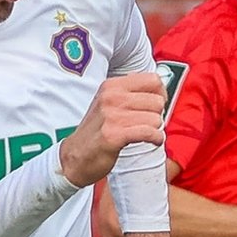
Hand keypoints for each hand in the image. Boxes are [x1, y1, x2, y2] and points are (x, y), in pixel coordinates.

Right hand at [57, 72, 166, 186]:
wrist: (75, 156)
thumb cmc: (96, 131)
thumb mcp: (108, 103)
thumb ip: (131, 94)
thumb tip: (160, 90)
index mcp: (112, 86)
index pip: (153, 80)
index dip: (161, 94)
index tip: (156, 106)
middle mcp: (111, 97)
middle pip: (157, 100)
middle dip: (157, 114)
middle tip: (148, 123)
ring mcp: (112, 116)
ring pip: (156, 118)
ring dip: (156, 129)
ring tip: (146, 133)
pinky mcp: (115, 135)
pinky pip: (149, 133)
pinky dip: (156, 139)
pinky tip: (151, 141)